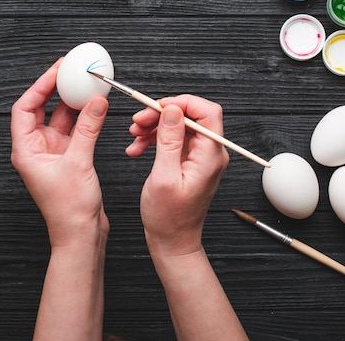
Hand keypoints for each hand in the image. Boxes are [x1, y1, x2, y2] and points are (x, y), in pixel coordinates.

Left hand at [10, 59, 109, 247]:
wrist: (80, 235)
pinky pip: (75, 130)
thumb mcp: (79, 163)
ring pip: (61, 119)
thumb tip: (97, 101)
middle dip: (56, 89)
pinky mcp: (69, 159)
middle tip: (70, 70)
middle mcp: (36, 149)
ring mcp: (53, 153)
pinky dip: (85, 118)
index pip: (24, 108)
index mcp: (26, 150)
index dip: (39, 86)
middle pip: (41, 109)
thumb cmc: (69, 209)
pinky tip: (96, 107)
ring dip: (73, 102)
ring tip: (86, 84)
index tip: (56, 70)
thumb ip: (88, 129)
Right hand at [126, 95, 228, 255]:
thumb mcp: (164, 177)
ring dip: (154, 126)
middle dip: (161, 114)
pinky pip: (172, 140)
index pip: (207, 112)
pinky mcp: (189, 162)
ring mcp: (200, 157)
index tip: (157, 106)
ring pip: (178, 126)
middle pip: (190, 116)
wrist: (172, 241)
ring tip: (134, 135)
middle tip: (138, 121)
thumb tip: (172, 110)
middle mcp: (210, 154)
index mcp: (210, 156)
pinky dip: (154, 139)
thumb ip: (169, 141)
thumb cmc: (169, 218)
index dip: (181, 103)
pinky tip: (137, 148)